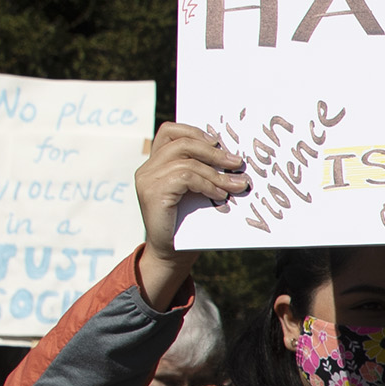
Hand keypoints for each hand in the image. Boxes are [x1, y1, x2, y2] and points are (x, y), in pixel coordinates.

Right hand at [131, 123, 248, 305]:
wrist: (170, 254)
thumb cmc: (187, 223)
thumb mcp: (195, 192)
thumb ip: (202, 172)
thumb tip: (233, 158)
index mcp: (155, 164)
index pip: (169, 131)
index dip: (195, 131)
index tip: (219, 142)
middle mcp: (147, 169)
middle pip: (181, 142)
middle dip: (214, 152)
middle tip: (237, 162)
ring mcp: (147, 180)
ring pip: (186, 160)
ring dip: (216, 172)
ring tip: (236, 184)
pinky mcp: (153, 193)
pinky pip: (185, 177)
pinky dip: (207, 184)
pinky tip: (221, 195)